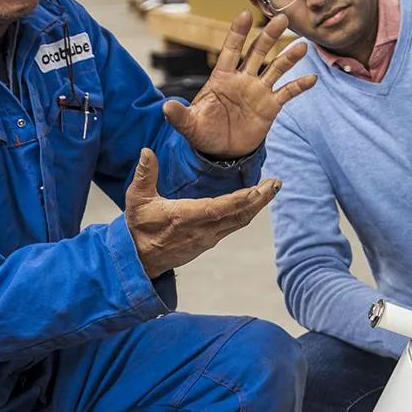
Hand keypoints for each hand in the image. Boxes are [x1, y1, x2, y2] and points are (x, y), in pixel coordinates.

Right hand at [126, 147, 278, 278]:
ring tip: (271, 189)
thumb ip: (144, 175)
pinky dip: (247, 212)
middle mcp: (201, 230)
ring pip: (239, 221)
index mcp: (184, 217)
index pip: (217, 209)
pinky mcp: (210, 241)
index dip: (239, 200)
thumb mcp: (136, 199)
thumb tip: (147, 151)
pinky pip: (234, 225)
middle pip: (237, 216)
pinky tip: (254, 201)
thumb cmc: (138, 227)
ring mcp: (208, 238)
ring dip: (257, 205)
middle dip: (259, 200)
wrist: (139, 260)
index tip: (258, 190)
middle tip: (275, 184)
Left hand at [162, 11, 314, 158]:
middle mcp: (242, 79)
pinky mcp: (270, 106)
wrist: (221, 151)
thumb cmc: (203, 132)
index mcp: (222, 77)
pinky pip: (287, 92)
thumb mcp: (189, 125)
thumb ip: (179, 116)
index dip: (237, 33)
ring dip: (289, 57)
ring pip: (275, 68)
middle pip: (257, 52)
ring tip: (302, 45)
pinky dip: (299, 85)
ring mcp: (258, 91)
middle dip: (268, 36)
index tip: (244, 14)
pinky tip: (312, 78)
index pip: (230, 50)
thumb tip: (166, 108)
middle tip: (281, 18)